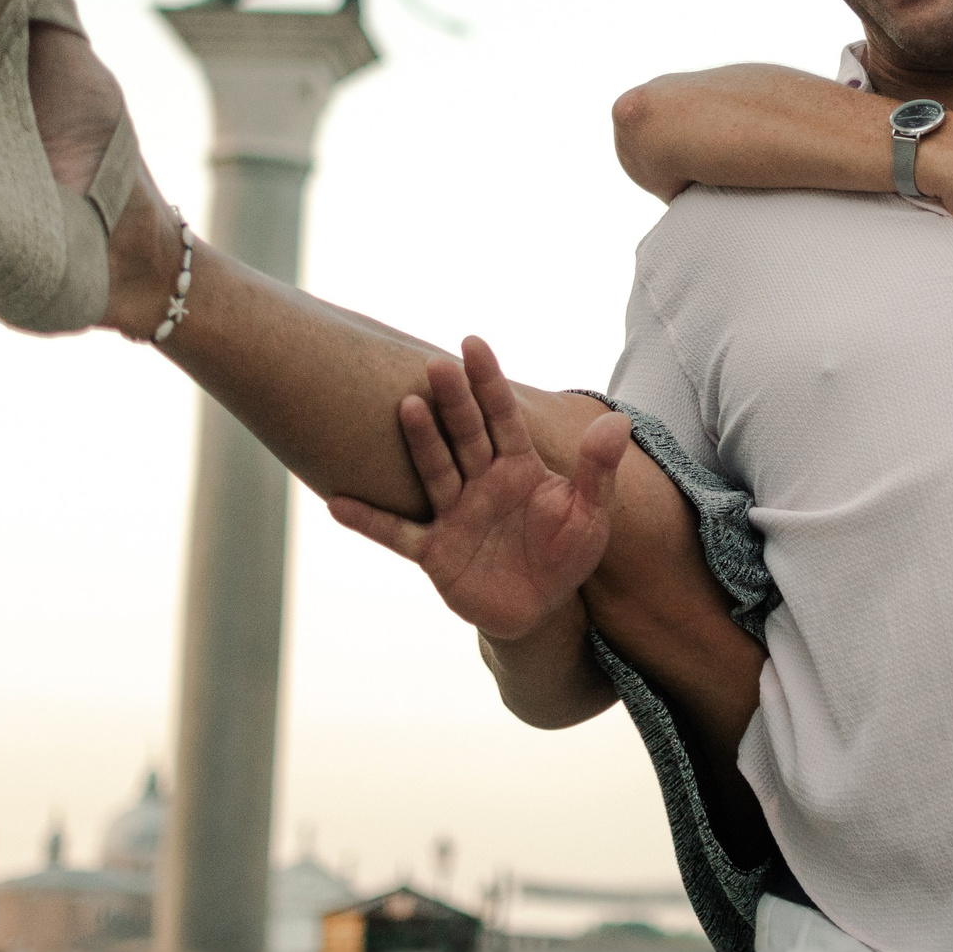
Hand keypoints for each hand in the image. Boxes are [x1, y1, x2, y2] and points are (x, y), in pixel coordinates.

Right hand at [326, 336, 619, 641]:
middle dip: (454, 402)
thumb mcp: (591, 515)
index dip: (490, 382)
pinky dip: (369, 521)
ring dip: (422, 442)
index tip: (473, 343)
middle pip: (466, 436)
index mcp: (519, 467)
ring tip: (407, 407)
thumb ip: (598, 470)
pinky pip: (398, 535)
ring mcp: (455, 515)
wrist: (539, 608)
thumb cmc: (564, 553)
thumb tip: (616, 422)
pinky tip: (336, 502)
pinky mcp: (436, 552)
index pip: (504, 416)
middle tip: (438, 364)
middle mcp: (481, 483)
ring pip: (435, 472)